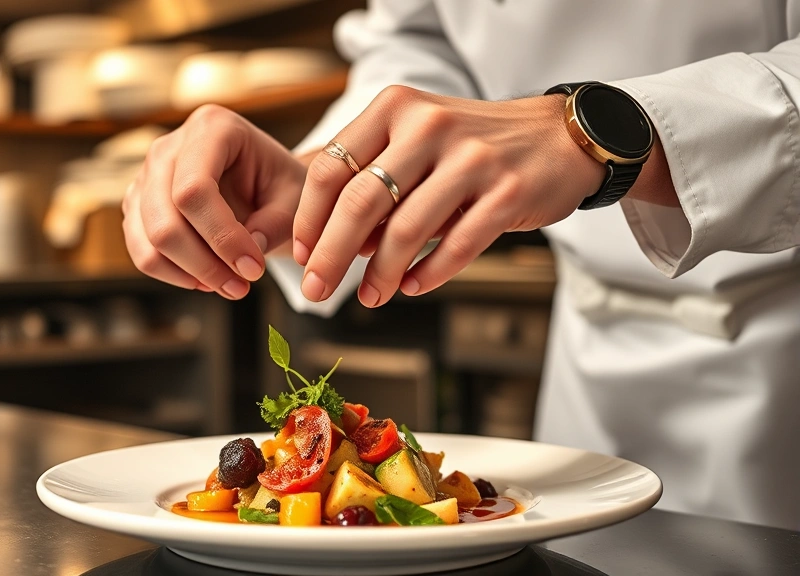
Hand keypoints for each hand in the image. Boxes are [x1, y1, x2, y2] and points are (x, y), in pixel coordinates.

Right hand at [122, 105, 306, 298]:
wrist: (261, 182)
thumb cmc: (279, 184)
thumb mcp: (293, 198)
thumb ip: (276, 224)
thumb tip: (244, 258)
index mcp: (211, 127)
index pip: (194, 189)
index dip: (222, 236)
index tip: (254, 268)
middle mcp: (168, 146)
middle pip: (165, 218)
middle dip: (205, 263)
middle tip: (243, 286)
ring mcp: (145, 176)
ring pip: (149, 240)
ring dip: (190, 274)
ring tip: (231, 286)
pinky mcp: (137, 205)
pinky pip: (142, 251)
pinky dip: (174, 275)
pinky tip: (208, 280)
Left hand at [292, 85, 606, 306]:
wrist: (557, 137)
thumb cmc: (471, 146)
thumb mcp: (415, 141)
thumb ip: (374, 182)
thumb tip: (332, 244)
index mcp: (396, 108)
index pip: (331, 166)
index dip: (309, 217)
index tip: (301, 254)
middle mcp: (430, 126)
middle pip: (361, 201)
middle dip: (331, 254)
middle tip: (316, 289)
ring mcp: (472, 159)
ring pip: (406, 229)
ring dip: (380, 273)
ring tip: (370, 297)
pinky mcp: (507, 192)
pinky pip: (457, 245)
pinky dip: (428, 273)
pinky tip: (411, 286)